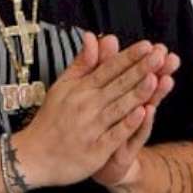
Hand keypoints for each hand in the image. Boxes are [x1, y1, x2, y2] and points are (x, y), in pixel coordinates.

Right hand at [13, 33, 166, 187]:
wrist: (32, 157)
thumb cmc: (52, 119)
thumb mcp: (63, 87)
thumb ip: (83, 63)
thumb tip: (93, 36)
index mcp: (81, 89)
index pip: (109, 69)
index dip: (129, 57)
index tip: (148, 46)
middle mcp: (87, 106)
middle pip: (118, 85)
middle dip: (140, 69)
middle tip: (160, 55)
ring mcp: (92, 128)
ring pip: (118, 108)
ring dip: (137, 93)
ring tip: (156, 78)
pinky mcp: (96, 150)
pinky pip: (115, 135)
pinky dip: (128, 124)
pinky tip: (143, 113)